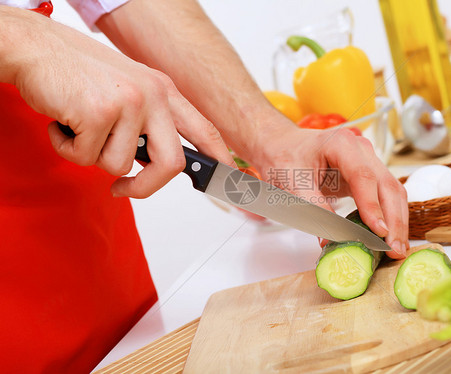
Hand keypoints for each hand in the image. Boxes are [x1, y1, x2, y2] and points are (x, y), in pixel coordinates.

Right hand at [3, 8, 233, 197]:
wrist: (37, 47)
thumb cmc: (80, 73)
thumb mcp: (129, 89)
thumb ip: (151, 121)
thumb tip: (164, 162)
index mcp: (164, 91)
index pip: (203, 130)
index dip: (218, 159)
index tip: (225, 180)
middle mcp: (152, 95)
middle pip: (170, 164)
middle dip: (145, 187)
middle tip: (123, 190)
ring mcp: (128, 102)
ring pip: (119, 166)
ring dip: (92, 155)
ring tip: (80, 126)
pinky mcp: (98, 112)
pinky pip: (86, 158)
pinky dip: (67, 147)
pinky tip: (64, 121)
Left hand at [253, 121, 408, 258]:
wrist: (281, 145)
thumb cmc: (284, 158)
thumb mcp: (291, 183)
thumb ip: (313, 209)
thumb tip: (329, 239)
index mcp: (340, 144)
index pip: (363, 176)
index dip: (372, 206)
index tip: (378, 231)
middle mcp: (361, 149)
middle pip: (386, 185)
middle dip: (393, 220)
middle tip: (393, 250)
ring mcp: (368, 161)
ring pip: (392, 191)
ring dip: (398, 221)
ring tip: (397, 249)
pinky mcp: (369, 175)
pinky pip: (386, 196)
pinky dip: (391, 217)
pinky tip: (392, 237)